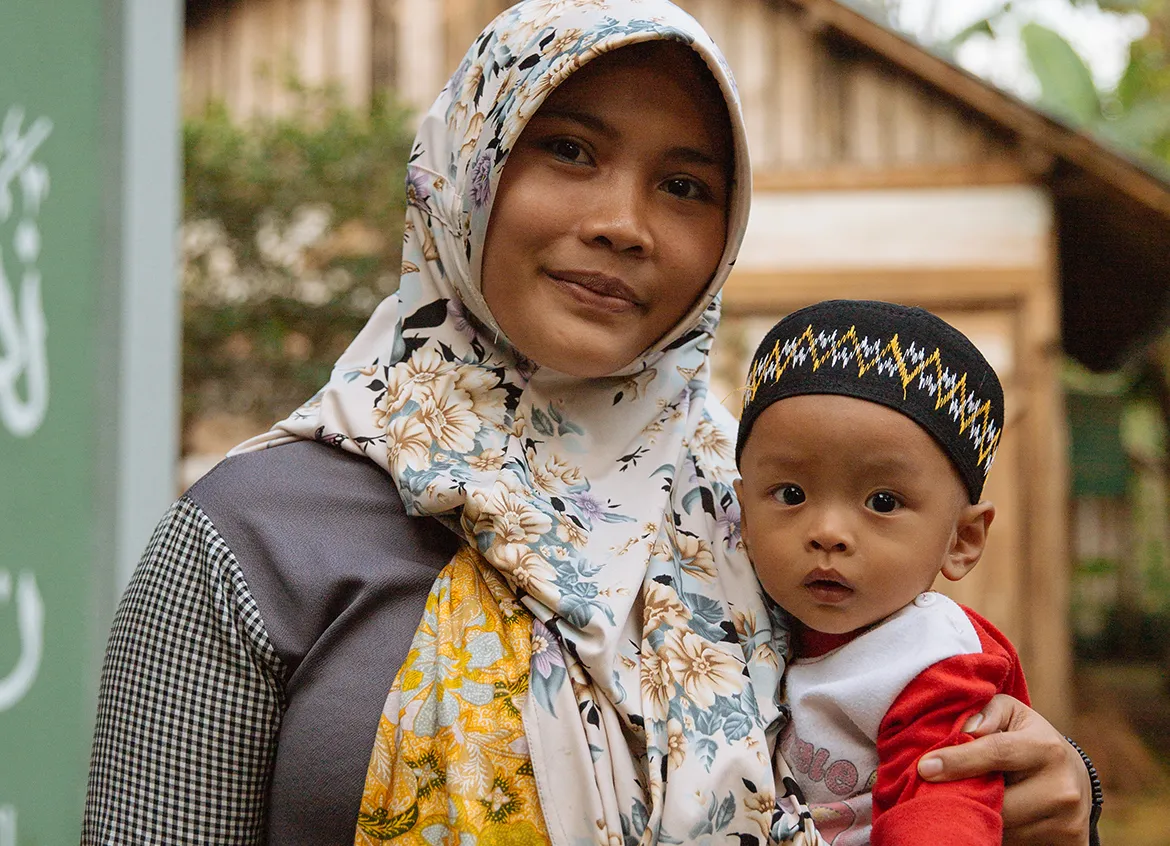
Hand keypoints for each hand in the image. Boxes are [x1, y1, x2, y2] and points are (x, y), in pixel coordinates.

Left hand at [916, 695, 1090, 844]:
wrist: (1075, 779)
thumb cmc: (1030, 740)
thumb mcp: (1013, 714)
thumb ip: (988, 713)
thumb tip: (967, 730)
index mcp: (1047, 749)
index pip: (996, 753)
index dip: (957, 760)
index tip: (925, 767)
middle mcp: (1062, 788)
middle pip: (998, 802)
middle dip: (964, 796)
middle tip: (937, 790)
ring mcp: (1067, 822)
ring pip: (1003, 828)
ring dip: (978, 817)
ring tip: (968, 800)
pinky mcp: (1070, 844)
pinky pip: (1016, 844)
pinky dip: (994, 833)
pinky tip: (986, 818)